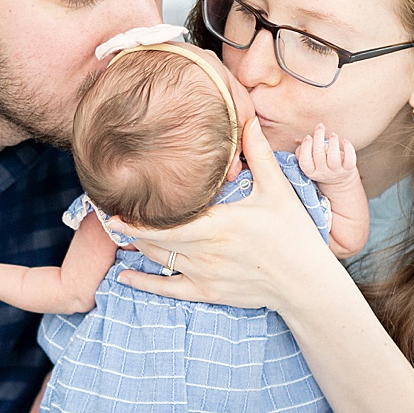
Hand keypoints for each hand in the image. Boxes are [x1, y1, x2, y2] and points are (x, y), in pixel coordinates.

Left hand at [107, 117, 336, 312]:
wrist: (305, 282)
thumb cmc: (293, 234)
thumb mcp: (278, 191)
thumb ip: (259, 155)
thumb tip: (249, 119)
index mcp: (219, 224)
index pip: (167, 222)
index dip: (136, 218)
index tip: (112, 206)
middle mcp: (206, 251)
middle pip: (155, 240)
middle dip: (130, 229)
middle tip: (107, 214)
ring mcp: (204, 275)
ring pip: (158, 260)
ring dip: (136, 247)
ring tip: (117, 233)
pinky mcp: (207, 293)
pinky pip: (168, 289)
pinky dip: (143, 283)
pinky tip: (123, 275)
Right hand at [296, 123, 358, 190]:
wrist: (338, 180)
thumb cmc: (321, 165)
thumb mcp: (310, 162)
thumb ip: (302, 153)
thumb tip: (303, 143)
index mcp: (311, 172)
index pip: (305, 161)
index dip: (306, 147)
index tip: (308, 136)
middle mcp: (323, 173)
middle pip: (319, 155)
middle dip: (318, 137)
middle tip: (320, 127)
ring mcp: (336, 172)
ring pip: (334, 157)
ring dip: (333, 142)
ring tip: (333, 135)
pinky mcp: (348, 169)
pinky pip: (350, 159)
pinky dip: (348, 148)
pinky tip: (344, 141)